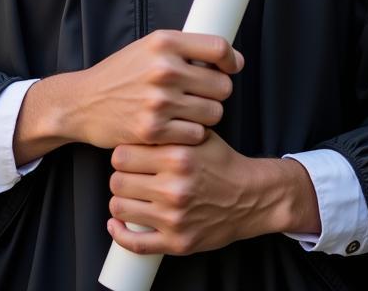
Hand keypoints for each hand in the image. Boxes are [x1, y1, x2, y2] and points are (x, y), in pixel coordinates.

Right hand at [74, 30, 242, 148]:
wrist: (84, 103)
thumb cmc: (120, 74)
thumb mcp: (147, 48)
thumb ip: (183, 49)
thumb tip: (227, 57)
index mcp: (163, 43)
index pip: (219, 47)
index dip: (232, 59)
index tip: (231, 67)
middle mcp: (163, 69)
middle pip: (222, 86)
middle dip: (216, 92)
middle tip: (199, 94)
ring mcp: (159, 100)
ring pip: (214, 112)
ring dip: (205, 115)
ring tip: (186, 111)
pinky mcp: (154, 129)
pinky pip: (196, 134)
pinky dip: (190, 133)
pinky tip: (175, 126)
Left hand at [106, 131, 320, 255]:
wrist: (250, 197)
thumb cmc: (221, 163)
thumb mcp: (199, 136)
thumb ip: (170, 129)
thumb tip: (136, 123)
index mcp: (178, 157)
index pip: (122, 155)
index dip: (120, 154)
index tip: (126, 156)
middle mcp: (174, 188)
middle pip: (117, 181)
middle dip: (119, 177)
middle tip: (126, 176)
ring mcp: (175, 218)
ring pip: (120, 209)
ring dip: (119, 202)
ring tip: (127, 196)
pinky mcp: (177, 242)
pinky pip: (135, 243)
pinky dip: (120, 233)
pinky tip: (117, 223)